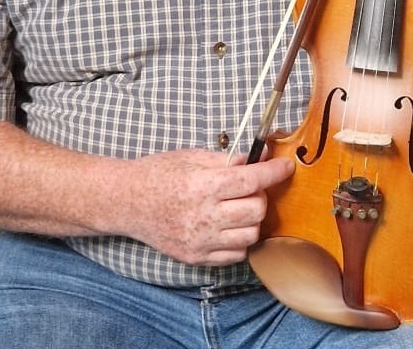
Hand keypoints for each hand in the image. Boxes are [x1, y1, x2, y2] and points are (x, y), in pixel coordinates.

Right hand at [123, 147, 293, 265]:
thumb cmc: (158, 173)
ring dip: (251, 219)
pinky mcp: (196, 257)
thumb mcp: (192, 156)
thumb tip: (259, 156)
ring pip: (250, 235)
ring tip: (237, 207)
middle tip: (250, 187)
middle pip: (256, 210)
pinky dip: (239, 240)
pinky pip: (235, 254)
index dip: (274, 172)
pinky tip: (228, 225)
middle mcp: (204, 215)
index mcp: (203, 185)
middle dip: (261, 196)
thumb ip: (227, 159)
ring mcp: (200, 240)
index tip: (286, 166)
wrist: (127, 202)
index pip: (252, 181)